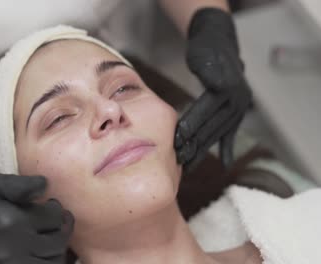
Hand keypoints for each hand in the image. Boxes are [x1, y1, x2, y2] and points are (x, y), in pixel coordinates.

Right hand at [0, 174, 73, 263]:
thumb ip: (21, 183)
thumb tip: (47, 184)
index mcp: (10, 223)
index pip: (53, 217)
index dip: (56, 209)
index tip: (50, 205)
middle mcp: (12, 250)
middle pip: (58, 241)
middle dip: (62, 227)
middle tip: (55, 220)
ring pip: (54, 261)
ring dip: (58, 248)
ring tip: (51, 236)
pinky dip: (48, 261)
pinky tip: (44, 251)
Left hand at [175, 8, 251, 170]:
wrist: (218, 41)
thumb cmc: (204, 48)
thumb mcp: (203, 55)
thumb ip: (209, 71)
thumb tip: (216, 85)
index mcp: (227, 88)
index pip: (205, 112)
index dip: (190, 127)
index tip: (176, 142)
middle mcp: (236, 99)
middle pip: (212, 127)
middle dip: (193, 144)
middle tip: (176, 161)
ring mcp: (239, 107)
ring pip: (218, 133)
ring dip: (204, 150)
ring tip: (189, 167)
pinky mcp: (236, 111)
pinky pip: (230, 133)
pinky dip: (227, 149)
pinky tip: (224, 164)